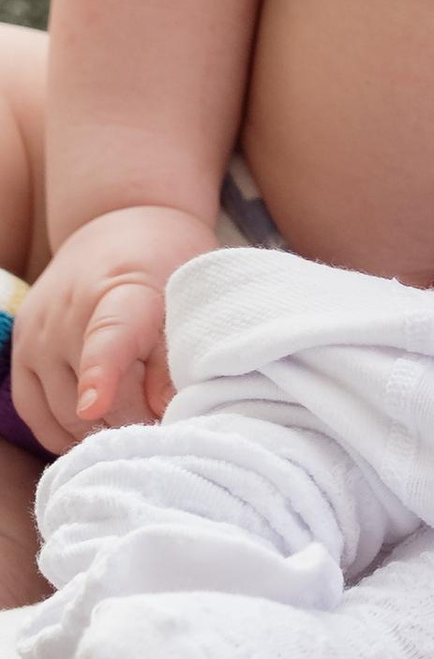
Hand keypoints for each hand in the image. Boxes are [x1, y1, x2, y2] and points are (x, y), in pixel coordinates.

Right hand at [11, 204, 216, 452]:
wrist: (121, 226)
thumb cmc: (165, 264)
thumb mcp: (186, 296)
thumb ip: (174, 356)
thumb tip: (162, 411)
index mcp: (122, 290)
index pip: (108, 335)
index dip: (101, 373)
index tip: (95, 405)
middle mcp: (69, 311)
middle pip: (88, 394)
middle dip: (129, 422)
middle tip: (161, 427)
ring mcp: (38, 331)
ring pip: (60, 411)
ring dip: (98, 431)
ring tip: (135, 426)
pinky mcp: (20, 347)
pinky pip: (33, 410)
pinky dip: (61, 431)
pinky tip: (93, 432)